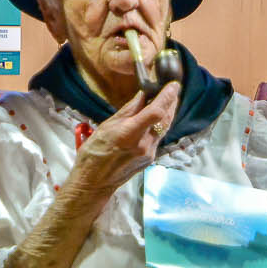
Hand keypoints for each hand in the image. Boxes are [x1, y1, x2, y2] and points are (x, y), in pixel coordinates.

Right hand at [69, 81, 180, 195]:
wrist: (94, 182)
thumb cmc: (94, 153)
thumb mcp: (107, 126)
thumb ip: (129, 110)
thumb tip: (143, 95)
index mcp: (130, 134)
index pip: (156, 112)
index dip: (167, 97)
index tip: (173, 85)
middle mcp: (144, 145)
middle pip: (165, 120)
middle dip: (171, 102)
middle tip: (173, 89)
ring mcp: (149, 154)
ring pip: (164, 129)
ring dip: (168, 113)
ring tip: (168, 99)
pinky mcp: (150, 159)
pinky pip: (159, 138)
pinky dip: (160, 125)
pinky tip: (156, 119)